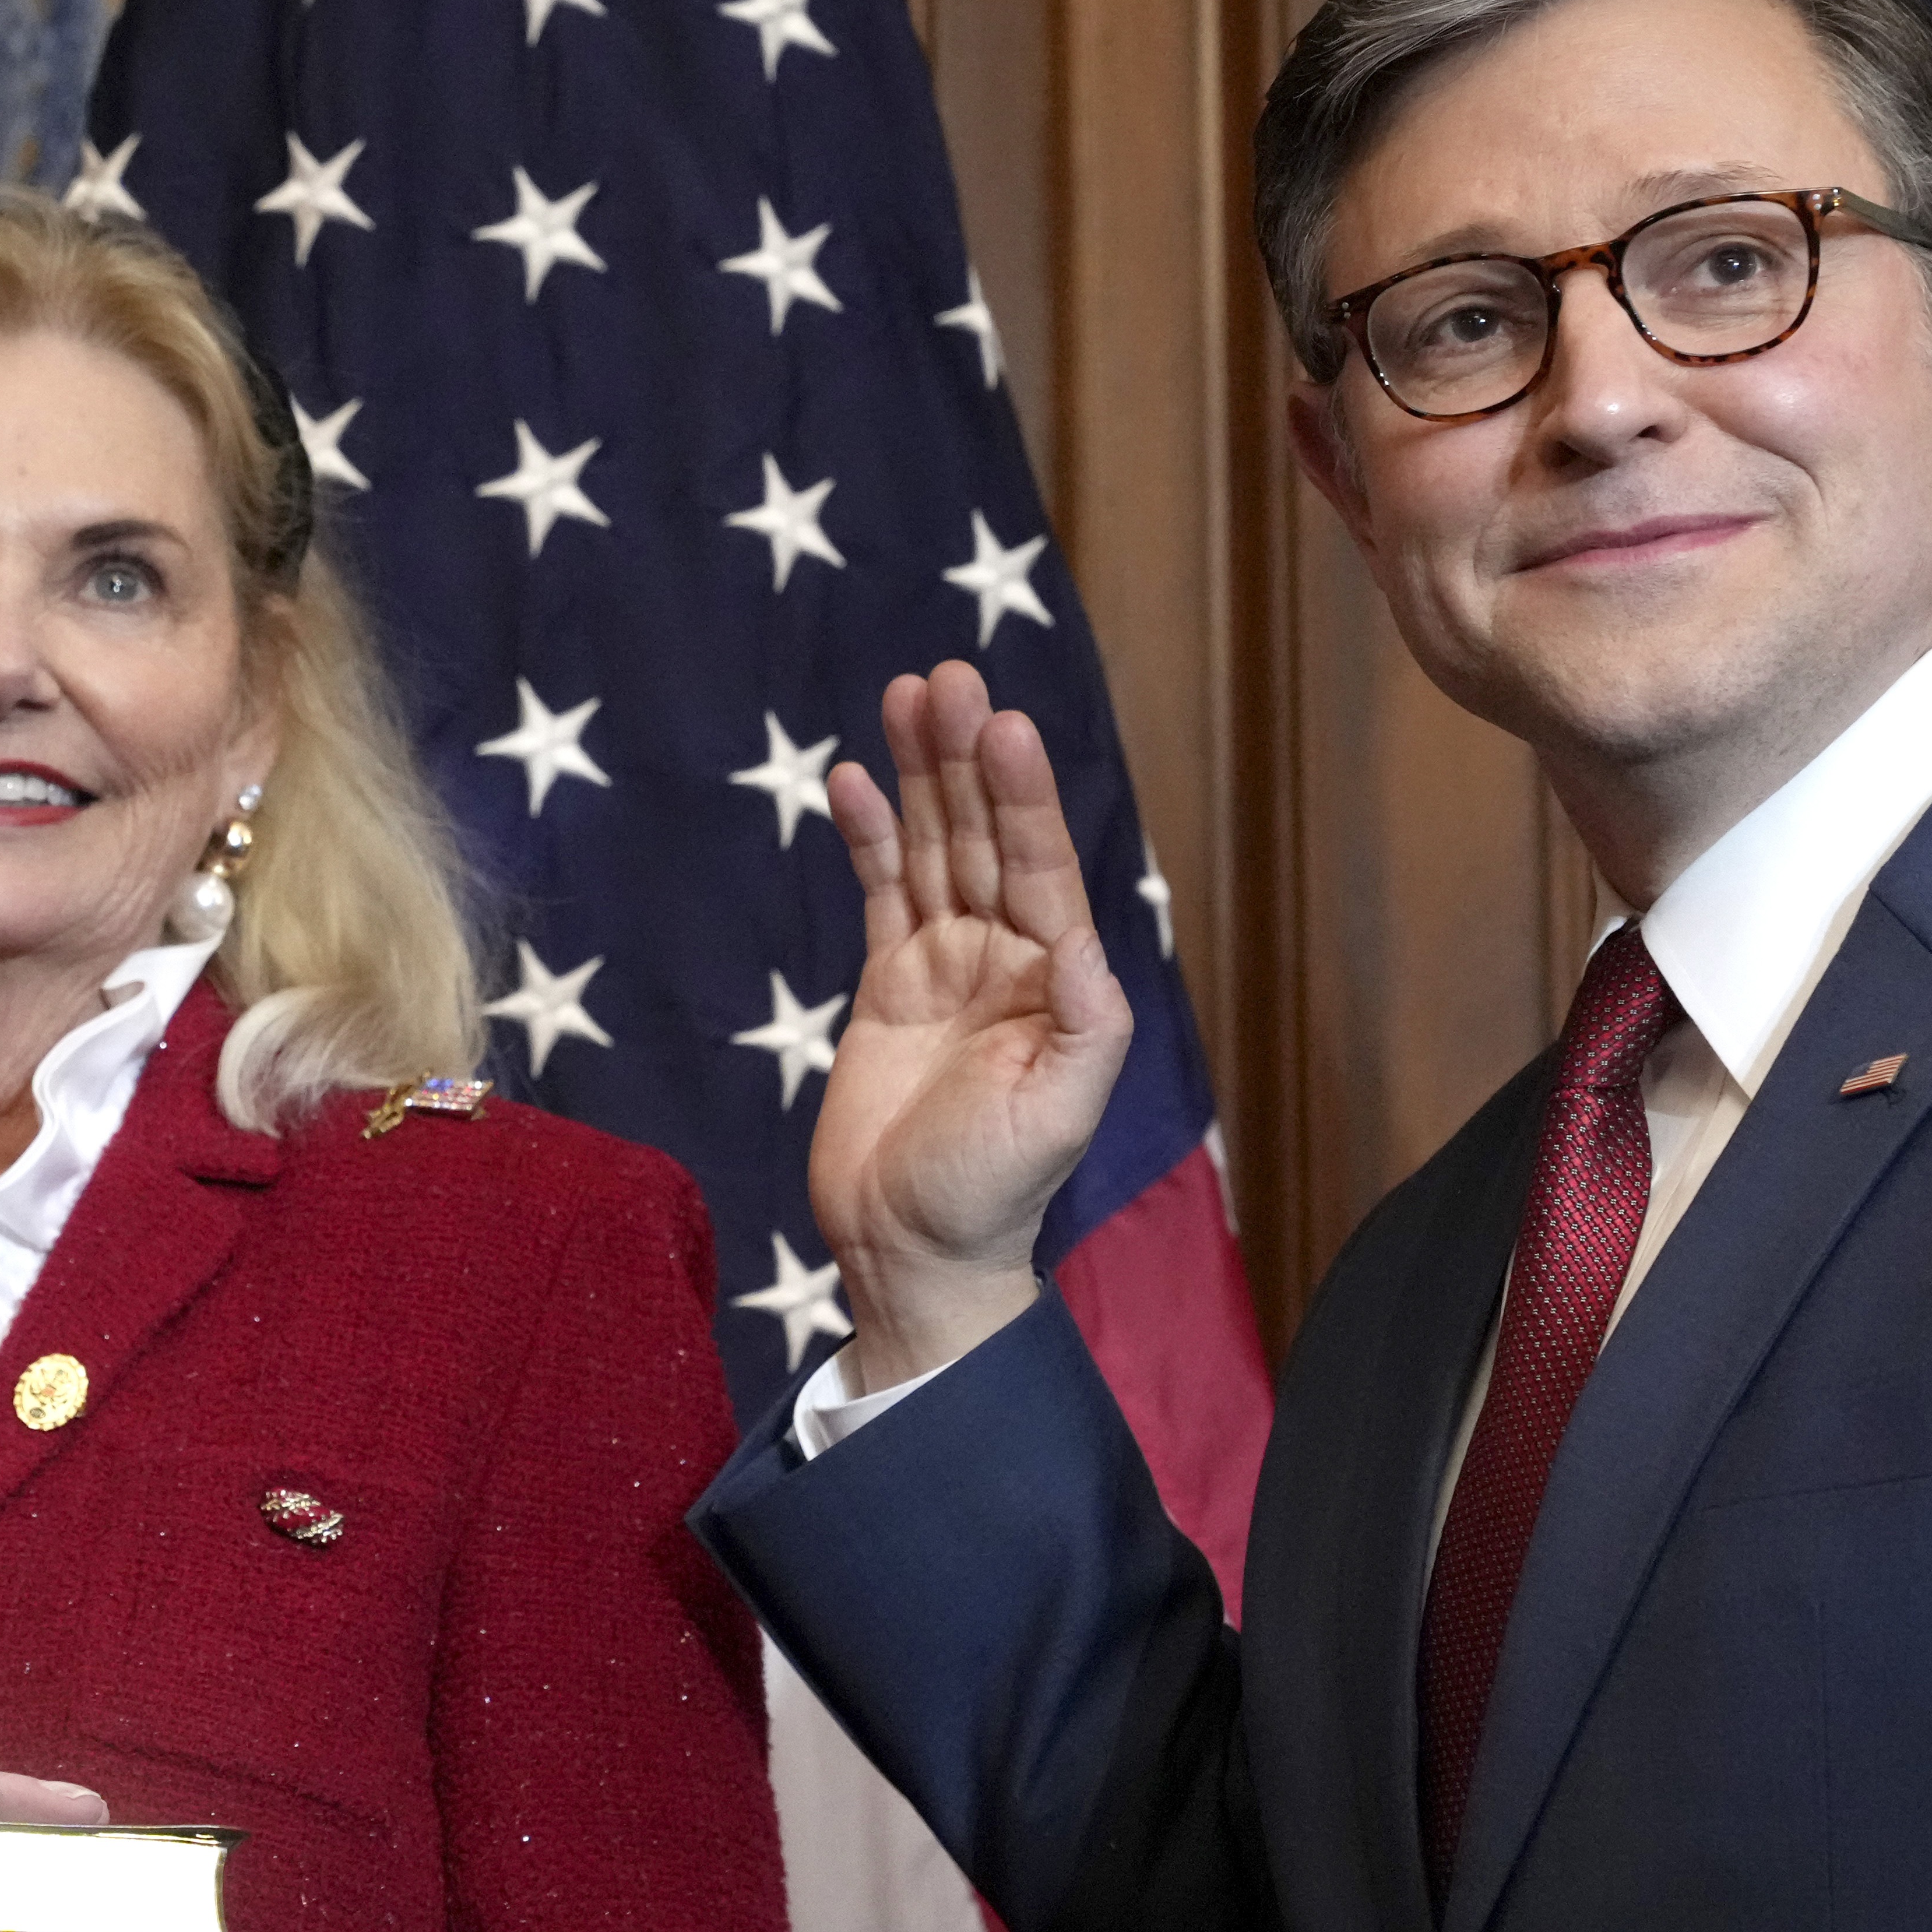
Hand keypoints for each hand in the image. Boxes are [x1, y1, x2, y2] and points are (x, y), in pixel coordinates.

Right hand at [810, 661, 1135, 1389]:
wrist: (912, 1252)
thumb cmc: (990, 1195)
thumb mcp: (1054, 1119)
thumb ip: (1082, 1030)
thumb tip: (1081, 943)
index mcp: (1055, 984)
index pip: (1038, 867)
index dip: (1021, 797)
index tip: (1002, 727)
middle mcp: (1005, 960)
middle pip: (983, 837)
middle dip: (966, 759)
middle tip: (946, 679)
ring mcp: (943, 967)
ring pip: (933, 849)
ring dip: (919, 774)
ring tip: (907, 694)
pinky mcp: (887, 986)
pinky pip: (880, 893)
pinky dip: (869, 836)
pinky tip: (849, 779)